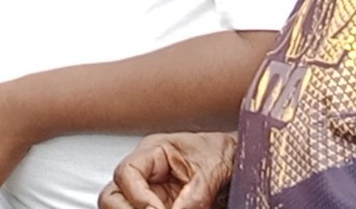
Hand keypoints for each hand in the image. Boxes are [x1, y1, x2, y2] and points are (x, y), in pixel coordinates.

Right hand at [98, 133, 236, 208]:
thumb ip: (197, 193)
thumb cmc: (224, 153)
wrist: (242, 160)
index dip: (138, 198)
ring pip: (121, 208)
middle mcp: (145, 174)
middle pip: (112, 196)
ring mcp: (150, 194)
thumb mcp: (215, 169)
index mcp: (154, 152)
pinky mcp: (160, 207)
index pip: (126, 174)